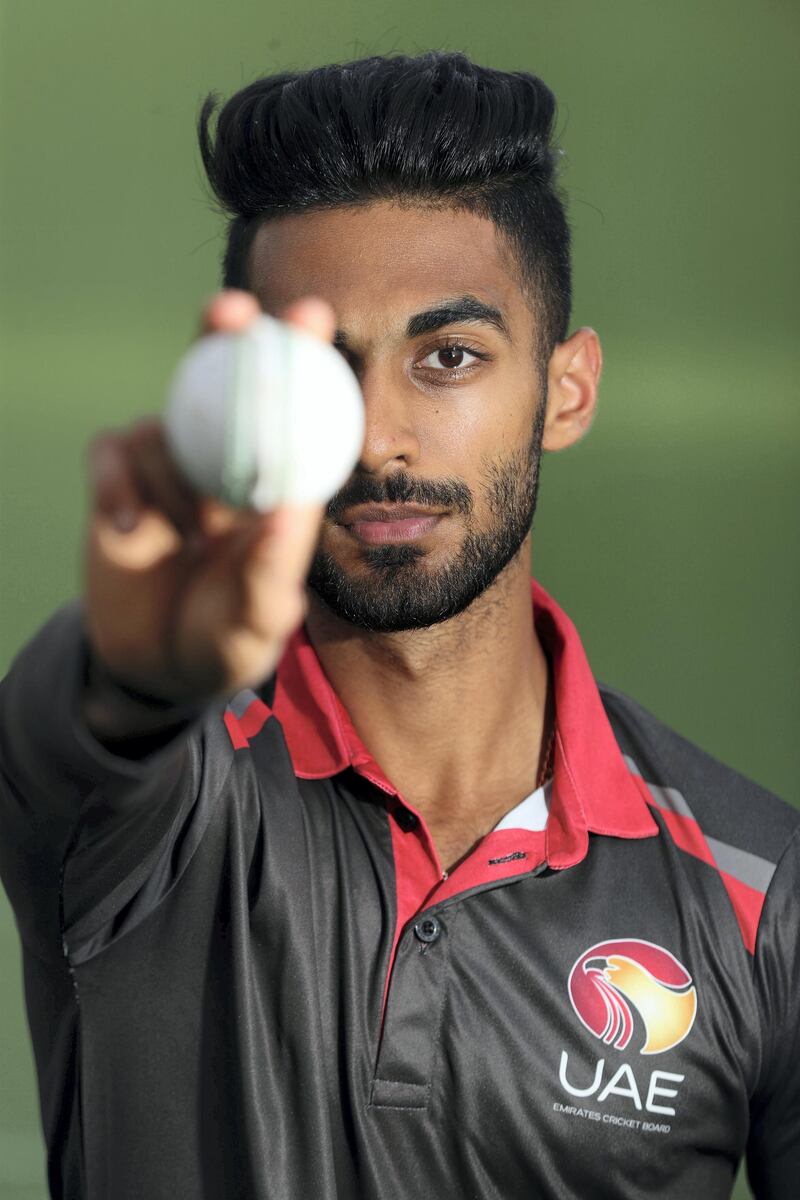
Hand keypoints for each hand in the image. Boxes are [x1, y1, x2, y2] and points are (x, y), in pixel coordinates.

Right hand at [83, 289, 335, 709]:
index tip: (311, 314)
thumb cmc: (225, 640)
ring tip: (189, 540)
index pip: (290, 406)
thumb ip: (274, 567)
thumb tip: (294, 505)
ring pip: (160, 427)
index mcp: (269, 481)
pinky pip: (109, 455)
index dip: (299, 352)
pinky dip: (118, 485)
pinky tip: (134, 530)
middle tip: (229, 312)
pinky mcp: (115, 486)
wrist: (156, 669)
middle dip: (222, 332)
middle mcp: (219, 461)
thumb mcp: (258, 619)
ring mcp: (165, 469)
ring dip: (172, 478)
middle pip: (219, 378)